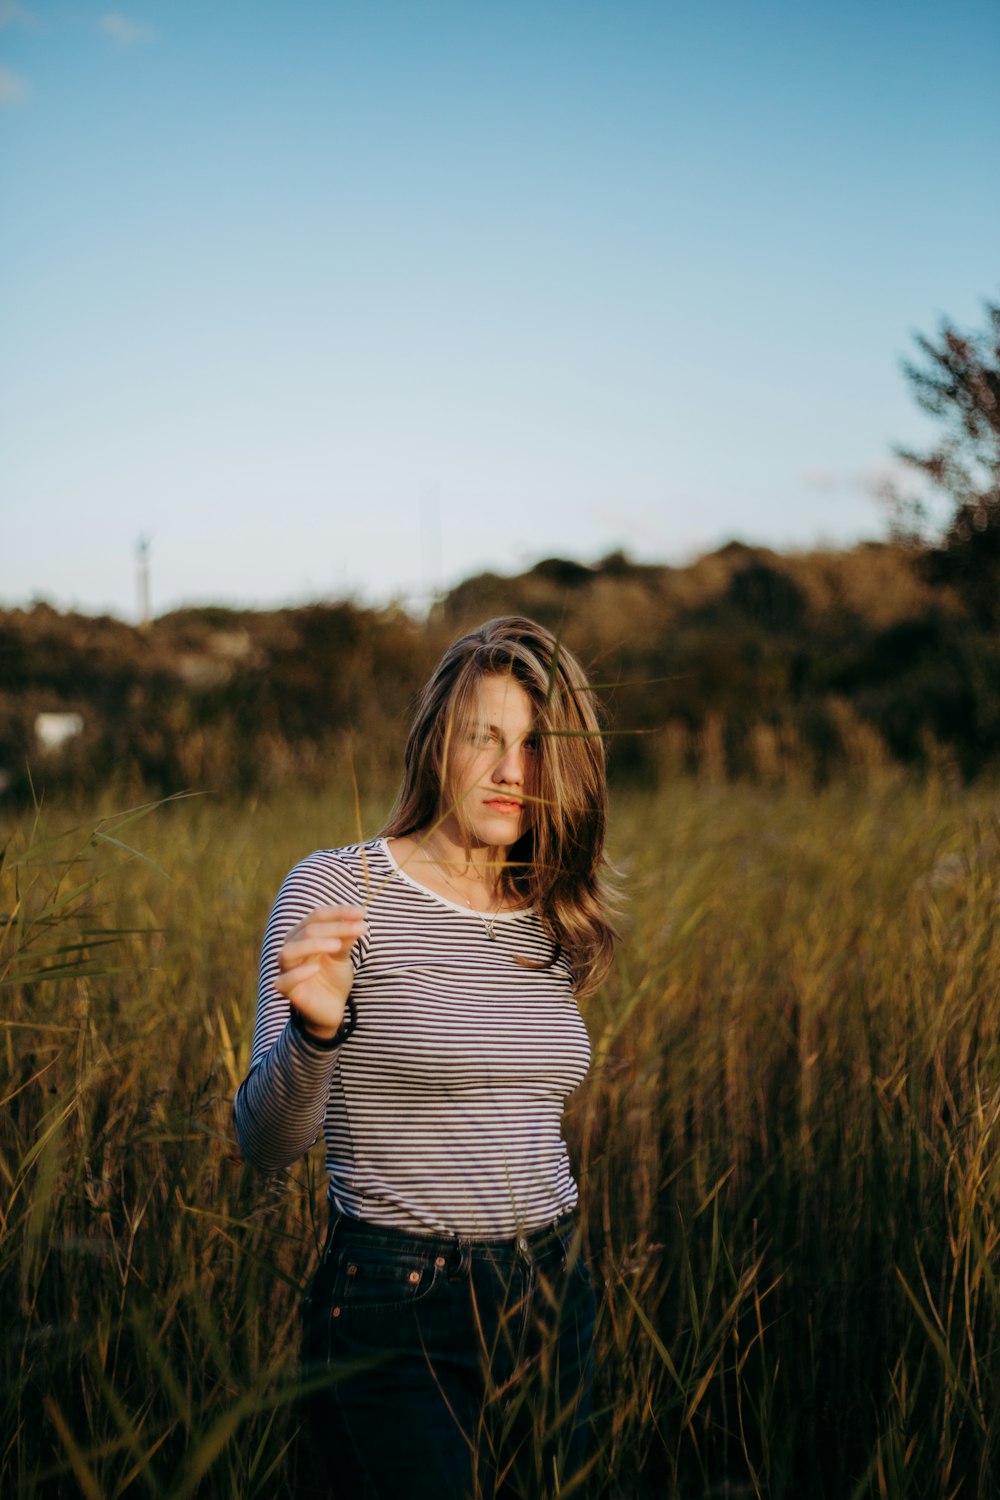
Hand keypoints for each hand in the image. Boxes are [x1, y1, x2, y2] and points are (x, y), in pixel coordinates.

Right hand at [274, 904, 367, 1039]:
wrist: (332, 1007)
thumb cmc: (334, 976)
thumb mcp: (343, 954)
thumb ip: (346, 938)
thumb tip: (358, 918)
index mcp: (303, 934)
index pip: (317, 916)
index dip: (339, 912)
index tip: (363, 912)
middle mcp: (291, 947)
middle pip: (307, 930)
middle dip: (336, 927)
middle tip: (361, 928)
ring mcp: (287, 969)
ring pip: (290, 951)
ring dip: (314, 945)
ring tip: (337, 945)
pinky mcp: (286, 990)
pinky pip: (284, 980)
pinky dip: (298, 973)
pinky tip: (315, 968)